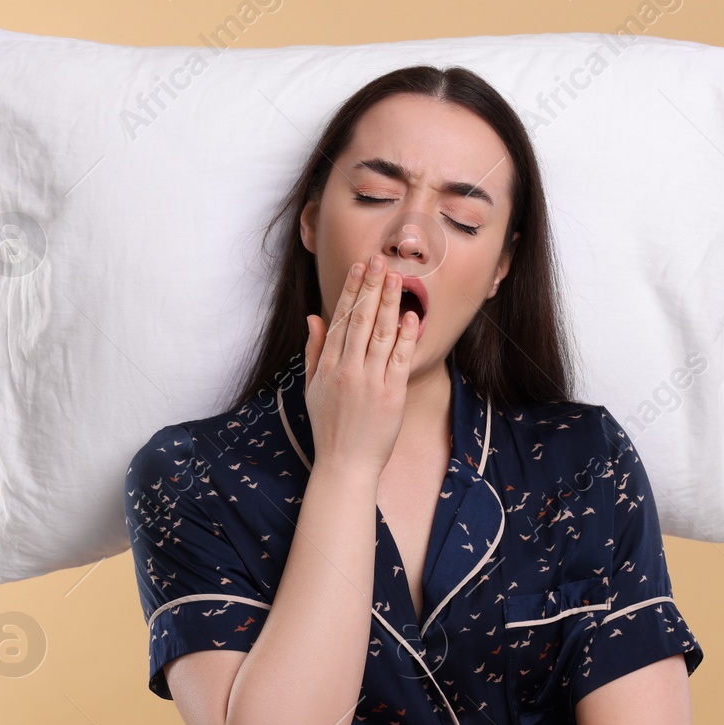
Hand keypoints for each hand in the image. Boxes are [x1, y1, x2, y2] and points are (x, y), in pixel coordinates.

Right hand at [303, 253, 419, 477]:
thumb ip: (315, 350)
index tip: (360, 268)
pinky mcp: (392, 394)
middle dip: (371, 288)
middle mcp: (348, 370)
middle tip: (379, 261)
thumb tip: (315, 317)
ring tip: (396, 278)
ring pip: (381, 334)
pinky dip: (406, 336)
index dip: (352, 291)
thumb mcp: (312, 387)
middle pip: (361, 320)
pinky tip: (411, 315)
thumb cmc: (329, 427)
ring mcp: (371, 381)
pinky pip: (400, 359)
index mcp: (329, 366)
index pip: (341, 319)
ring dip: (389, 303)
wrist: (345, 463)